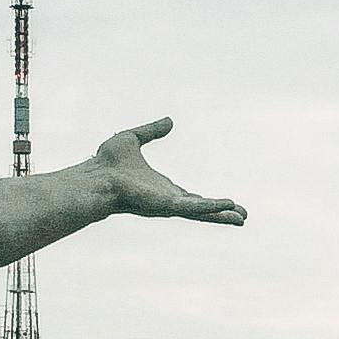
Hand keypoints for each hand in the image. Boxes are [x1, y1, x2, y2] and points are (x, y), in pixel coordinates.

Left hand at [93, 120, 245, 224]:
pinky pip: (193, 208)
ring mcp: (167, 205)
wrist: (95, 177)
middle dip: (222, 213)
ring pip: (201, 212)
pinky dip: (211, 208)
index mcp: (163, 189)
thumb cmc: (107, 164)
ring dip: (222, 215)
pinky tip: (228, 207)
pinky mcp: (166, 206)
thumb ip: (152, 131)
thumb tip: (169, 121)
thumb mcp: (133, 138)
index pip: (191, 198)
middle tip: (242, 216)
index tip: (227, 204)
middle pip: (201, 209)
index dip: (209, 202)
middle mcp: (168, 200)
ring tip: (242, 217)